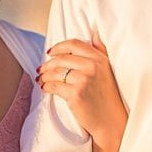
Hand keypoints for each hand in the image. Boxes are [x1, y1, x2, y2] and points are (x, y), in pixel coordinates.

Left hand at [37, 28, 125, 142]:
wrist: (111, 120)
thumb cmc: (107, 95)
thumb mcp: (107, 69)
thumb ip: (100, 50)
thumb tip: (95, 31)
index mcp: (100, 58)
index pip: (74, 44)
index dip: (58, 47)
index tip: (49, 52)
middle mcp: (93, 67)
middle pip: (61, 59)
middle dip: (47, 64)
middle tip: (40, 69)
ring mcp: (84, 80)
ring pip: (55, 72)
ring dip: (44, 76)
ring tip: (41, 79)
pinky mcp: (76, 94)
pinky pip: (53, 86)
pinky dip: (46, 86)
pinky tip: (45, 88)